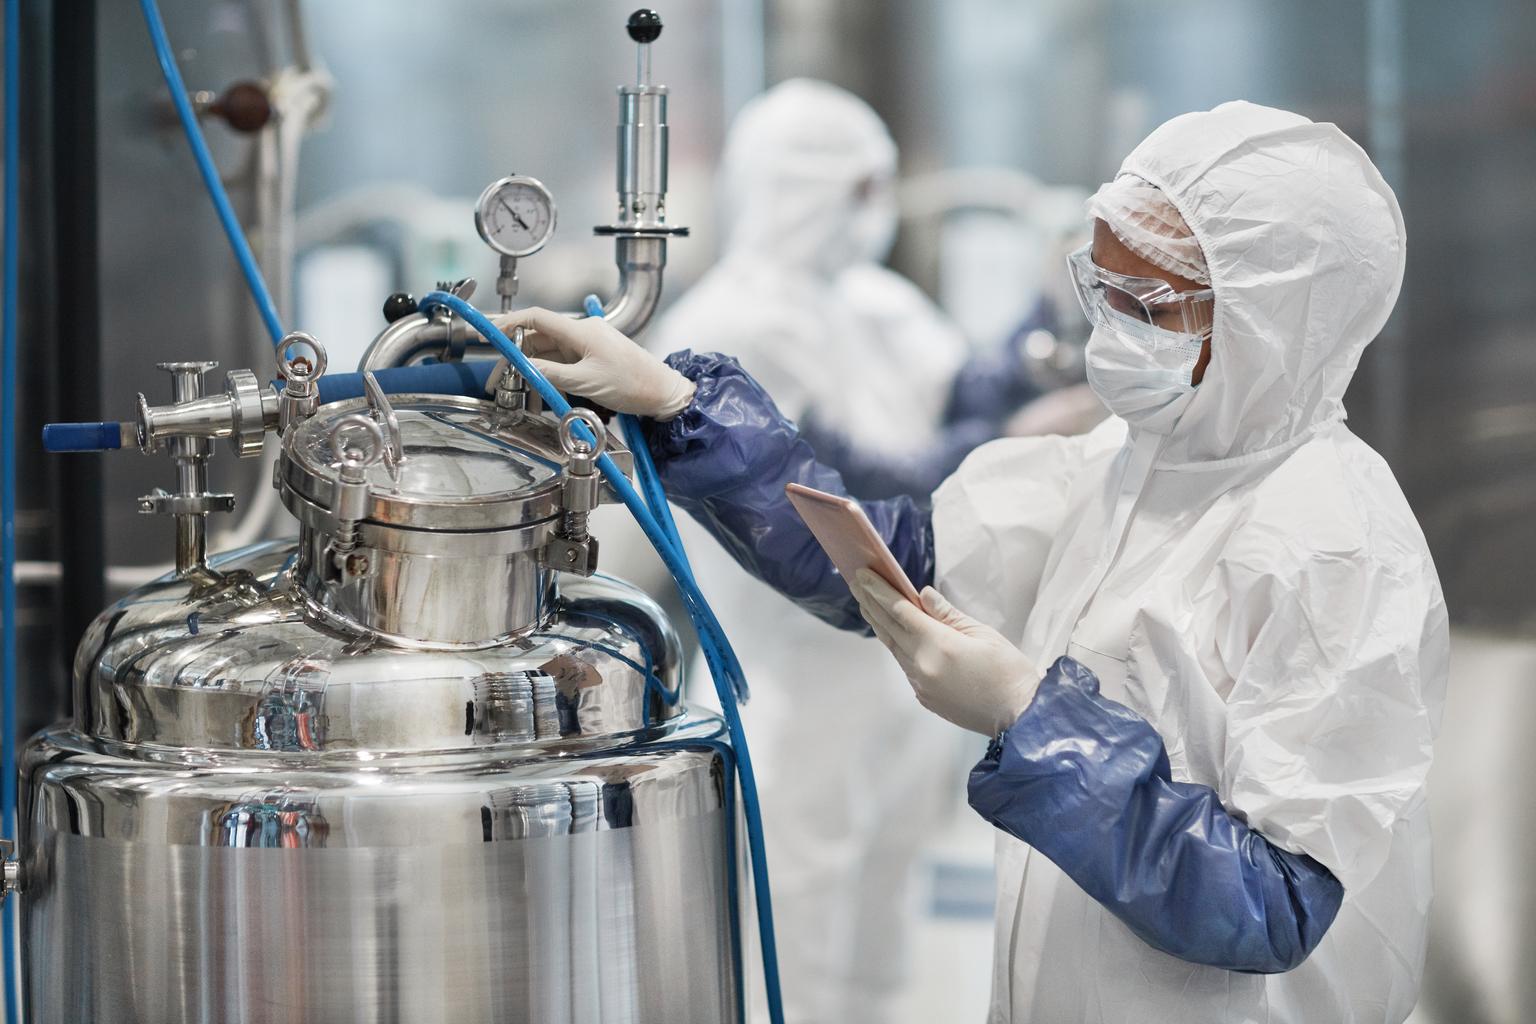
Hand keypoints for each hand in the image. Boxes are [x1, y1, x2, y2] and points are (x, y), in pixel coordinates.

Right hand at [487, 307, 695, 418]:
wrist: (662, 392)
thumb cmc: (633, 384)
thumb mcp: (586, 382)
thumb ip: (551, 373)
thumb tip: (523, 367)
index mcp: (581, 331)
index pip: (537, 318)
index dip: (510, 323)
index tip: (491, 335)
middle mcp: (582, 332)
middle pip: (538, 338)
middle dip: (515, 356)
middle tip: (498, 379)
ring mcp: (588, 344)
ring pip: (548, 351)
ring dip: (529, 367)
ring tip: (514, 387)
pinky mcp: (592, 356)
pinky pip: (562, 361)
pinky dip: (547, 372)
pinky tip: (537, 386)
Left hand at [851, 570, 1040, 735]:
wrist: (1019, 715)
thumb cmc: (1009, 670)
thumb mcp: (983, 633)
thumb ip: (947, 614)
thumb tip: (921, 595)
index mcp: (938, 644)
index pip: (900, 611)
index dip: (879, 591)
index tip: (863, 575)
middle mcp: (922, 665)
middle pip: (889, 628)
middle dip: (871, 603)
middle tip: (856, 583)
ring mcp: (921, 684)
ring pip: (895, 648)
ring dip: (880, 625)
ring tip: (867, 605)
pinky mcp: (925, 697)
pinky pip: (906, 666)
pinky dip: (898, 646)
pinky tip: (895, 635)